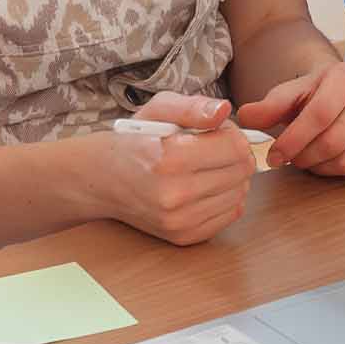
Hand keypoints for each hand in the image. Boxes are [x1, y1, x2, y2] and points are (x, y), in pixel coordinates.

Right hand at [100, 93, 253, 246]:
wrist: (102, 180)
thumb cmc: (133, 140)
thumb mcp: (158, 109)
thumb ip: (193, 107)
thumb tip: (224, 110)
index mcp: (169, 158)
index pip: (236, 148)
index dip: (233, 134)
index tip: (219, 131)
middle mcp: (175, 194)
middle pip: (242, 172)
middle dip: (234, 154)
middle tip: (213, 147)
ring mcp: (180, 220)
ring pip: (240, 194)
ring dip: (231, 177)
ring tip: (206, 166)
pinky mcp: (184, 236)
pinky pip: (230, 215)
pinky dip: (225, 198)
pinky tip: (205, 186)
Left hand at [237, 63, 344, 180]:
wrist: (342, 93)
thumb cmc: (312, 97)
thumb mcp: (287, 96)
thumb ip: (267, 106)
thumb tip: (244, 116)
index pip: (319, 115)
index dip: (293, 140)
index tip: (274, 156)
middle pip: (334, 142)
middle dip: (305, 158)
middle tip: (292, 160)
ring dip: (324, 168)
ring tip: (311, 159)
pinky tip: (338, 159)